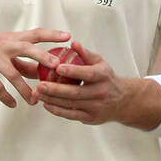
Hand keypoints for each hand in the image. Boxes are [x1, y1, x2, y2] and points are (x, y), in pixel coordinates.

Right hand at [0, 27, 69, 107]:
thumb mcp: (0, 48)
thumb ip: (19, 59)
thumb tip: (40, 71)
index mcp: (10, 38)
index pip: (34, 34)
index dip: (51, 34)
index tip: (68, 36)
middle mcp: (3, 45)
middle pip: (27, 49)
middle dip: (44, 57)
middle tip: (58, 66)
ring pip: (13, 73)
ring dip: (25, 89)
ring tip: (34, 101)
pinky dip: (5, 96)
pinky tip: (12, 104)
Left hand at [30, 40, 158, 126]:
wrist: (122, 101)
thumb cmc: (106, 78)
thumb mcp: (100, 63)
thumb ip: (85, 54)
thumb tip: (73, 43)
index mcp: (103, 76)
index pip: (87, 74)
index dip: (73, 71)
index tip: (57, 67)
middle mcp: (100, 93)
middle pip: (75, 92)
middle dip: (55, 89)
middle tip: (39, 85)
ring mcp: (95, 107)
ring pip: (71, 104)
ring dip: (52, 100)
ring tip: (37, 93)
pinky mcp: (90, 118)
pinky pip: (71, 115)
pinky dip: (57, 110)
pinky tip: (46, 104)